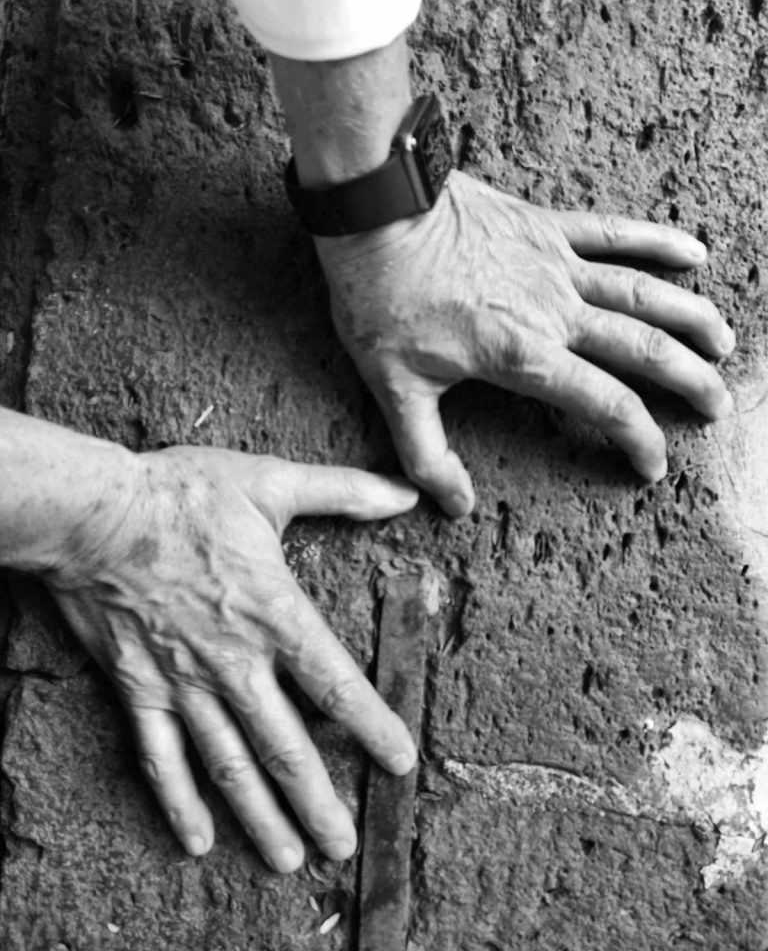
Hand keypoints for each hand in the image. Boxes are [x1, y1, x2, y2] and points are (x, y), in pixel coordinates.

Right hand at [43, 446, 417, 869]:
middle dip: (318, 800)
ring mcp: (183, 681)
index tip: (400, 763)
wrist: (93, 511)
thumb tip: (406, 495)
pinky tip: (197, 839)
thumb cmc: (182, 493)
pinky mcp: (138, 688)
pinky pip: (159, 756)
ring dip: (261, 816)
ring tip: (289, 859)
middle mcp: (233, 661)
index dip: (372, 725)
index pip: (335, 682)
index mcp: (273, 612)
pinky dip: (178, 800)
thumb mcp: (271, 481)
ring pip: (228, 764)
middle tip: (344, 846)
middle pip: (285, 745)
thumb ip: (344, 491)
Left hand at [315, 170, 735, 514]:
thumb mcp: (393, 389)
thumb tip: (456, 506)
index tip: (653, 464)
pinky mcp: (547, 226)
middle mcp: (554, 312)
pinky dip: (656, 240)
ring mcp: (556, 265)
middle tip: (719, 404)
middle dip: (689, 381)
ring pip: (643, 293)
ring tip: (724, 342)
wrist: (377, 211)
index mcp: (523, 355)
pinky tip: (693, 252)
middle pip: (642, 349)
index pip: (605, 404)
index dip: (639, 439)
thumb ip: (426, 454)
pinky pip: (614, 231)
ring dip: (690, 318)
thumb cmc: (381, 299)